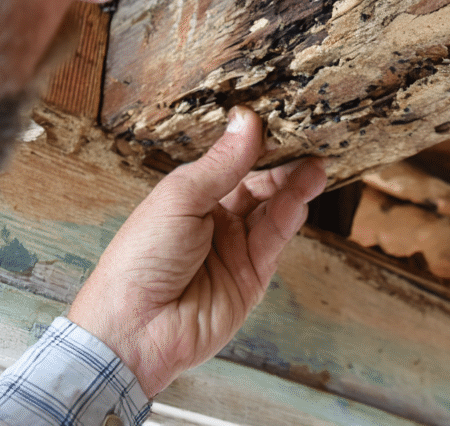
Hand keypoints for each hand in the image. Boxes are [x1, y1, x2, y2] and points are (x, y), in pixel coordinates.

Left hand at [67, 106, 326, 397]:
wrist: (134, 331)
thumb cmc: (140, 260)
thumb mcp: (179, 199)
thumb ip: (221, 163)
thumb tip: (247, 120)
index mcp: (189, 197)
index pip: (231, 162)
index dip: (255, 143)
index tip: (279, 118)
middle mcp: (214, 220)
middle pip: (258, 184)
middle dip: (282, 162)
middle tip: (307, 138)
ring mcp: (235, 249)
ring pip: (273, 209)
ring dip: (294, 186)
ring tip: (315, 163)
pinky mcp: (252, 277)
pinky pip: (276, 239)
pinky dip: (291, 215)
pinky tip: (302, 193)